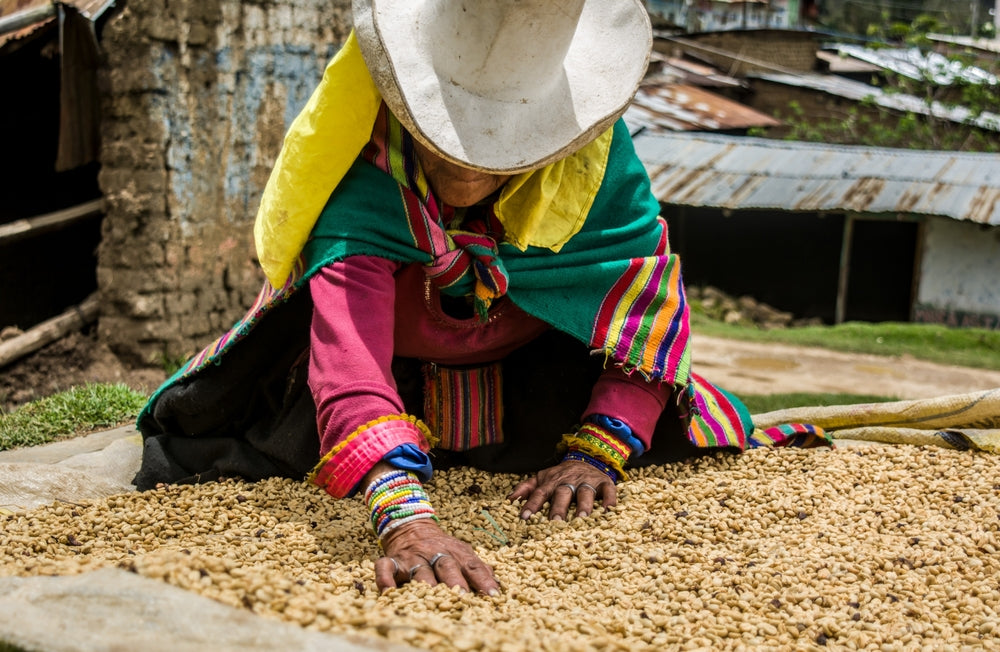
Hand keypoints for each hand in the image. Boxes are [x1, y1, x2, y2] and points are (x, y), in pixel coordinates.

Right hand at [374, 518, 498, 594]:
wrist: (411, 525)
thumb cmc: (441, 546)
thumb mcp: (460, 552)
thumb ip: (477, 567)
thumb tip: (497, 583)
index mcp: (456, 552)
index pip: (472, 565)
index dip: (483, 579)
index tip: (493, 594)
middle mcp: (435, 553)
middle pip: (447, 566)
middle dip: (455, 581)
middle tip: (464, 595)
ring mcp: (414, 558)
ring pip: (420, 569)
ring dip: (425, 581)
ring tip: (431, 594)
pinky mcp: (393, 561)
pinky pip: (386, 568)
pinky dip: (385, 579)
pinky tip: (388, 591)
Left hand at [507, 459, 616, 520]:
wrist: (586, 457)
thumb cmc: (560, 475)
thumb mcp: (542, 478)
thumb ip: (525, 488)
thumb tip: (508, 500)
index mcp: (552, 482)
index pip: (540, 493)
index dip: (532, 504)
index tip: (524, 517)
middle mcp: (569, 481)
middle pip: (563, 493)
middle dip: (558, 507)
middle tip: (555, 522)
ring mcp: (587, 481)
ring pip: (585, 492)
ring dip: (583, 505)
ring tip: (582, 519)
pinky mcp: (604, 483)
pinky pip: (609, 490)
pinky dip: (609, 500)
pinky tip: (608, 511)